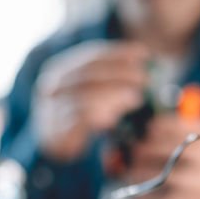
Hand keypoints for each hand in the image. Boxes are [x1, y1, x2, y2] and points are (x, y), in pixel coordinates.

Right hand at [34, 41, 149, 161]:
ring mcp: (51, 108)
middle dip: (119, 73)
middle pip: (88, 74)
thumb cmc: (83, 113)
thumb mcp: (97, 91)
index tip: (143, 53)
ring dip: (113, 95)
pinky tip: (116, 117)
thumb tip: (147, 62)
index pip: (91, 56)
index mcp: (61, 69)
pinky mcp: (56, 131)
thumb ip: (115, 77)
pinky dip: (98, 116)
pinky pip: (79, 121)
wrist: (57, 145)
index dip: (118, 53)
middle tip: (144, 78)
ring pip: (84, 96)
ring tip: (136, 98)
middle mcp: (52, 86)